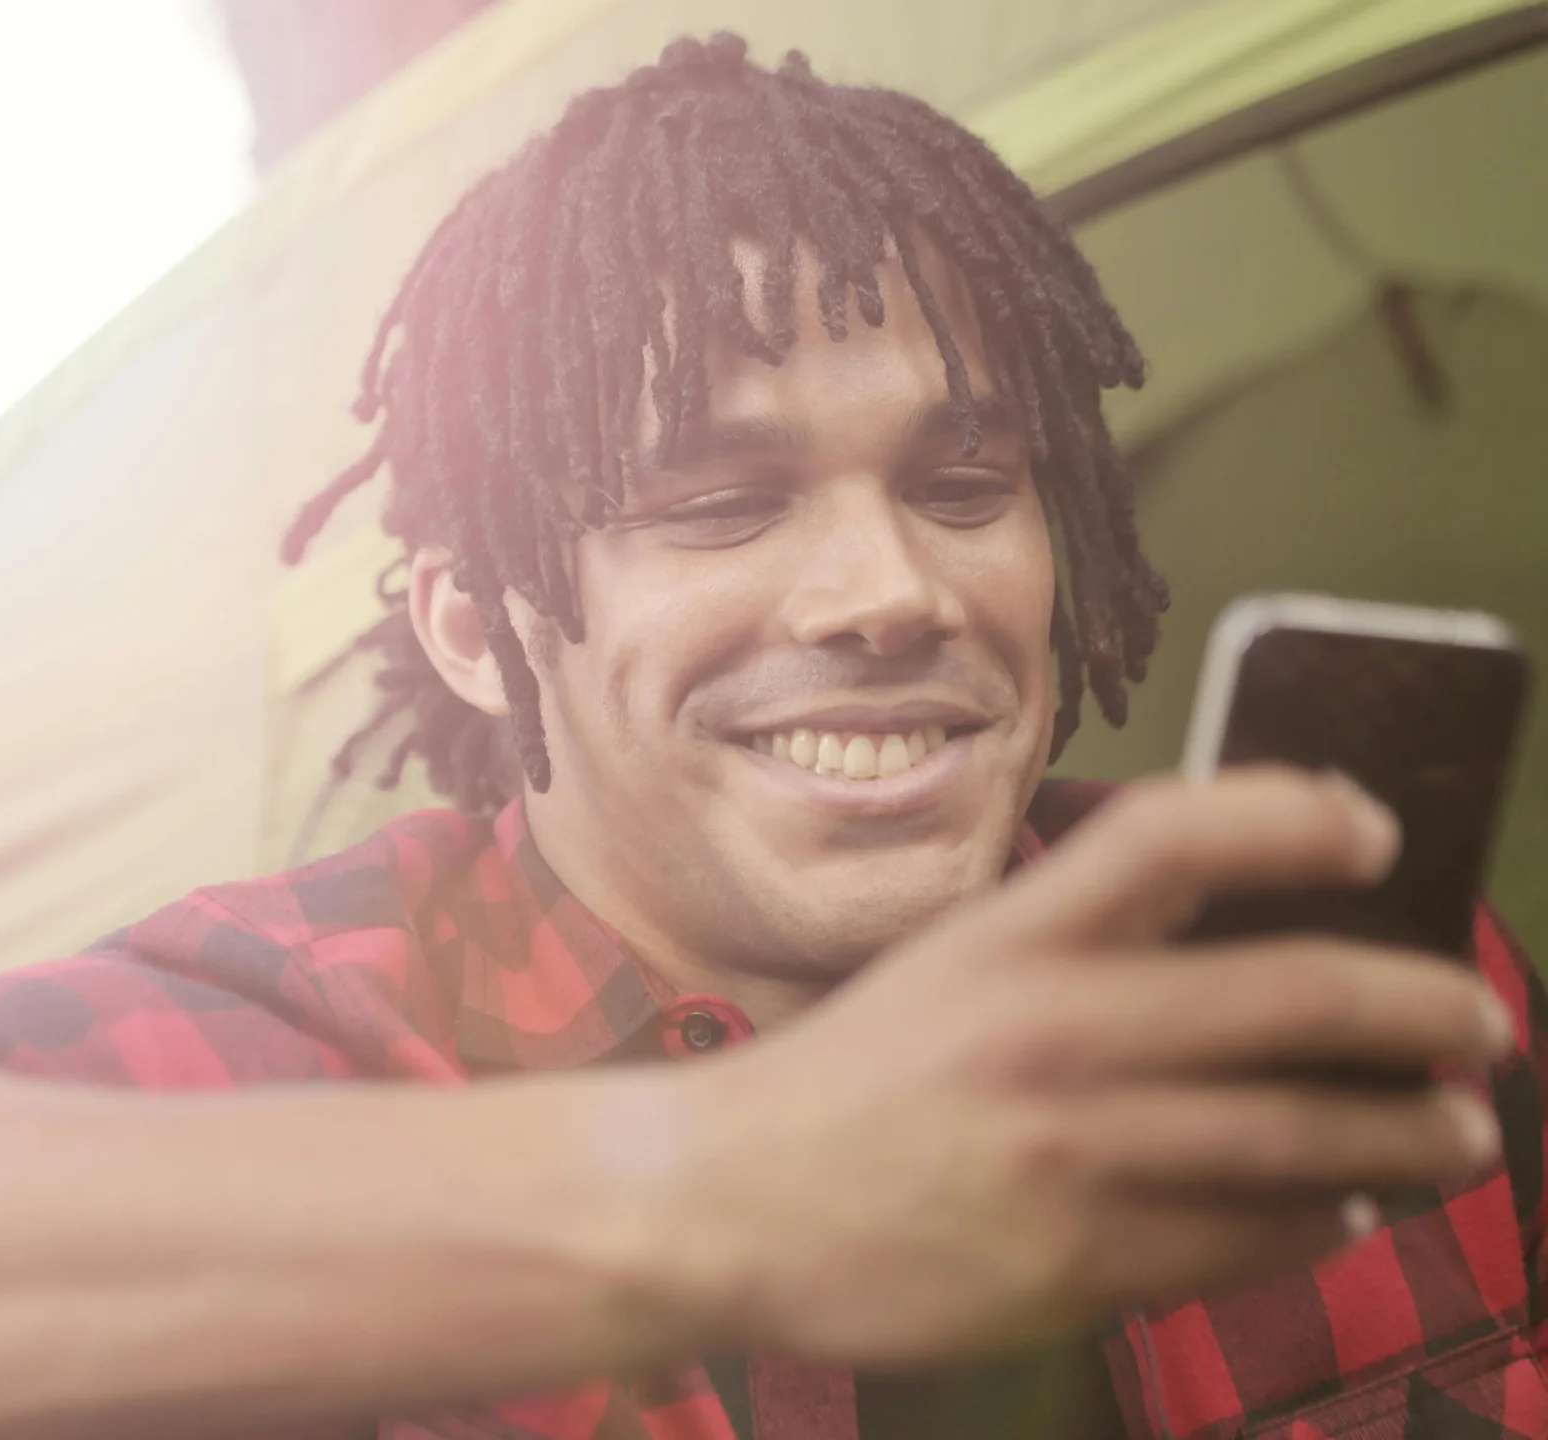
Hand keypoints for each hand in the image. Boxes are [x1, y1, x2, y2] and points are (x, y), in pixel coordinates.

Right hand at [653, 767, 1512, 1365]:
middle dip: (1423, 1010)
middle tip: (1480, 1024)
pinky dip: (1319, 1222)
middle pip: (1292, 993)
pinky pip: (1248, 1239)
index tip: (1377, 833)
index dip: (1297, 816)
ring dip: (1408, 1134)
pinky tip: (1338, 1210)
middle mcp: (1049, 1031)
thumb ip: (1076, 952)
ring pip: (1300, 1136)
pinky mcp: (1077, 1261)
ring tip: (1454, 1133)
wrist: (723, 1202)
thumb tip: (1257, 951)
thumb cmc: (845, 1087)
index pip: (1177, 835)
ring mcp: (1070, 1151)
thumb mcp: (945, 975)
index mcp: (1009, 938)